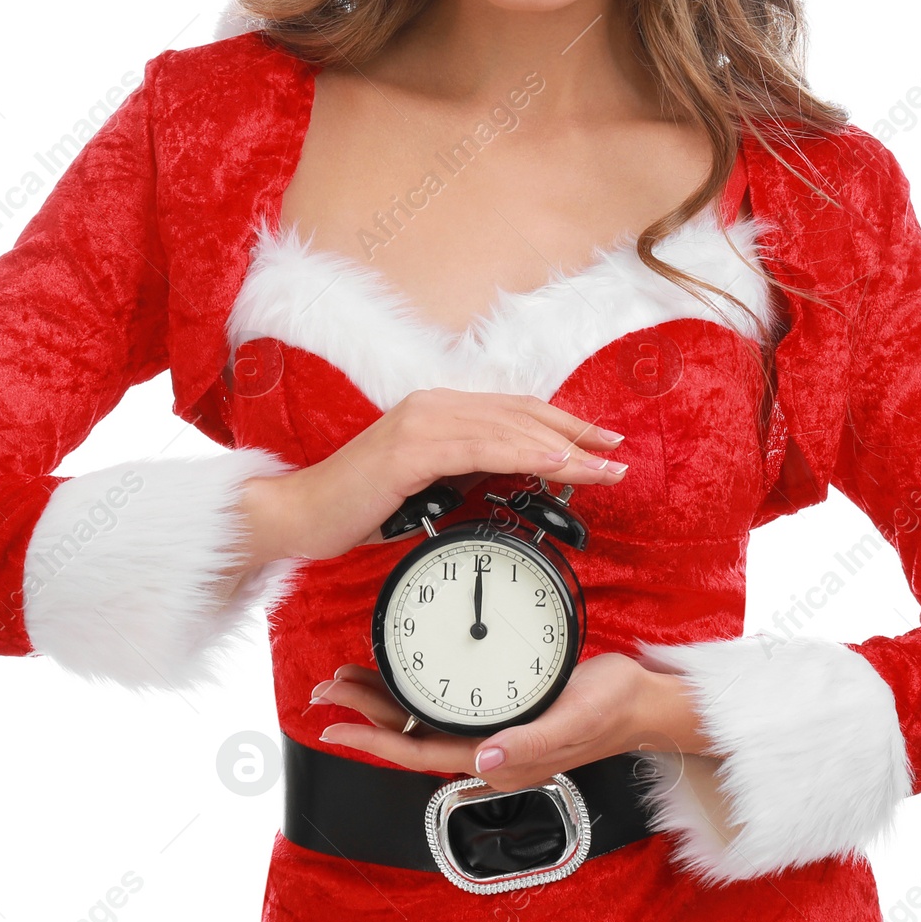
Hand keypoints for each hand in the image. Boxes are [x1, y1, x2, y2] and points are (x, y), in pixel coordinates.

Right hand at [243, 388, 628, 567]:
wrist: (302, 515)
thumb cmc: (361, 506)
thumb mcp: (428, 487)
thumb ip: (468, 474)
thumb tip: (519, 479)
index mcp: (438, 411)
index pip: (514, 411)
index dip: (563, 423)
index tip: (602, 442)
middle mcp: (433, 405)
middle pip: (521, 413)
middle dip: (576, 432)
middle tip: (618, 452)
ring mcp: (420, 422)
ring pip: (508, 428)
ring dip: (562, 447)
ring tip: (601, 466)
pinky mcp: (408, 449)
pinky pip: (478, 447)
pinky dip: (522, 452)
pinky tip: (553, 461)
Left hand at [310, 651, 681, 794]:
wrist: (639, 699)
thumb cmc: (610, 708)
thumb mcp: (574, 719)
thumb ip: (529, 744)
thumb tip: (481, 762)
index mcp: (498, 758)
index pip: (418, 754)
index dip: (373, 742)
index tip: (335, 725)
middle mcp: (486, 748)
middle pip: (409, 736)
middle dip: (364, 714)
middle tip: (328, 690)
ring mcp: (490, 729)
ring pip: (418, 719)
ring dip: (380, 701)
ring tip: (347, 679)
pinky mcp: (497, 708)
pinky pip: (439, 704)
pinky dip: (408, 689)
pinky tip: (395, 674)